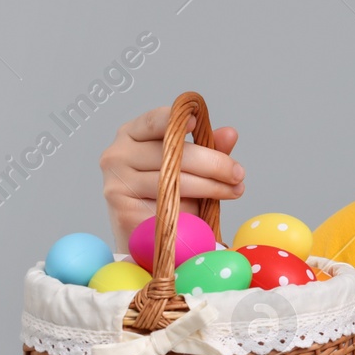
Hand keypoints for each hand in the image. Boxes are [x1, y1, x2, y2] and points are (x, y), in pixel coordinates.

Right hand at [99, 105, 244, 252]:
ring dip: (210, 189)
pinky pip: (167, 210)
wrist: (143, 235)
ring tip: (232, 192)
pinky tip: (201, 215)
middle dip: (213, 164)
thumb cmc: (166, 192)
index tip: (197, 124)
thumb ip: (207, 148)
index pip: (154, 121)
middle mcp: (117, 155)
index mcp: (131, 134)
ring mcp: (117, 185)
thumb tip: (229, 133)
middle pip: (172, 154)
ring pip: (173, 183)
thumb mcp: (188, 165)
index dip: (174, 120)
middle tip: (238, 174)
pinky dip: (190, 213)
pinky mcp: (123, 213)